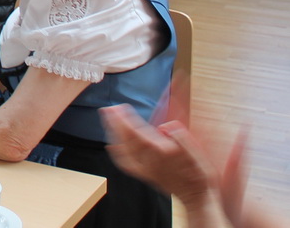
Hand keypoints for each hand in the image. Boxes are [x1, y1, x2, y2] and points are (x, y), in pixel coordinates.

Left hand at [101, 104, 218, 203]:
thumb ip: (182, 138)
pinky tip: (111, 145)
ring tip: (108, 119)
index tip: (122, 107)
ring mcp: (145, 169)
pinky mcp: (145, 175)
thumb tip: (164, 127)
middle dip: (116, 123)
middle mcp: (149, 161)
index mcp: (161, 153)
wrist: (197, 198)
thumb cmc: (199, 174)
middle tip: (109, 108)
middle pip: (127, 139)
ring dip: (113, 133)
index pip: (138, 133)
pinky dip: (117, 153)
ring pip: (123, 149)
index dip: (127, 120)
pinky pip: (125, 164)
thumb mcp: (197, 154)